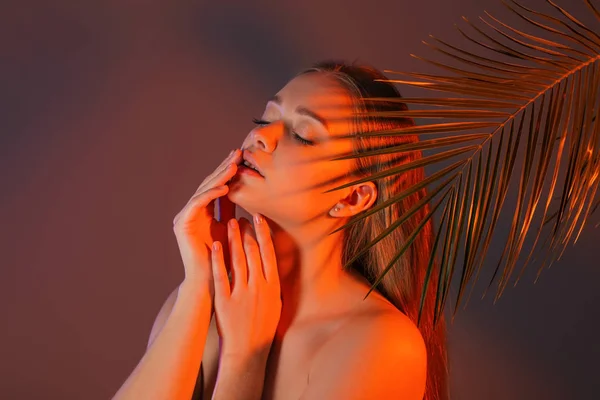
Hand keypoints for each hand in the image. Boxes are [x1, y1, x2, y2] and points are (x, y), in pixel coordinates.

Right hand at [172, 149, 241, 285]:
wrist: (210, 283)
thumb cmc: (224, 261)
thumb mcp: (232, 231)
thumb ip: (235, 214)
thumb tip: (248, 199)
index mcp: (203, 213)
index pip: (217, 187)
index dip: (228, 173)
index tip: (242, 159)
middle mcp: (192, 213)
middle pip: (209, 185)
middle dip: (223, 168)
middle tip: (237, 153)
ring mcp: (184, 217)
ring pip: (203, 191)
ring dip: (219, 177)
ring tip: (233, 166)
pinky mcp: (181, 224)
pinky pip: (197, 204)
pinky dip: (210, 194)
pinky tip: (224, 187)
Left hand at [211, 215, 281, 361]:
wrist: (250, 349)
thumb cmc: (264, 326)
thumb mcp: (275, 302)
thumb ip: (272, 281)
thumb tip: (272, 262)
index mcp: (272, 286)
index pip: (268, 253)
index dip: (263, 233)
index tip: (259, 218)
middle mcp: (259, 286)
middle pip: (253, 252)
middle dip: (247, 232)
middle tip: (242, 217)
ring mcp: (242, 293)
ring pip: (237, 260)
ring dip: (233, 239)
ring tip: (230, 223)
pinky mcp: (225, 301)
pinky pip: (221, 276)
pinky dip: (218, 259)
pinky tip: (215, 245)